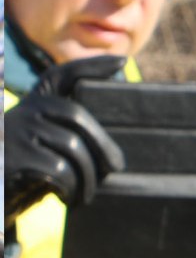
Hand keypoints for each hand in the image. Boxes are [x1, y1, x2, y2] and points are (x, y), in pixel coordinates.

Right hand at [5, 54, 127, 218]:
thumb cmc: (25, 174)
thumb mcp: (44, 150)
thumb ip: (68, 136)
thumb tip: (114, 150)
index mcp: (33, 106)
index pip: (60, 76)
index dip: (90, 65)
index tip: (121, 61)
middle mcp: (23, 111)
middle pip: (77, 116)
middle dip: (104, 145)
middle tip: (114, 167)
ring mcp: (16, 132)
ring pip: (73, 148)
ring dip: (88, 176)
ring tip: (86, 193)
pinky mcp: (13, 157)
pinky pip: (58, 170)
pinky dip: (71, 188)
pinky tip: (68, 197)